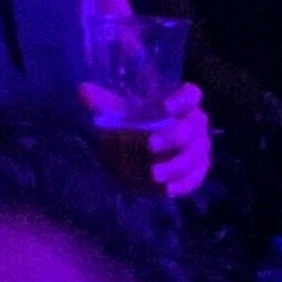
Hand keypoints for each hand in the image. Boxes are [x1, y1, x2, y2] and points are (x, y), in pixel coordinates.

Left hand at [87, 83, 212, 199]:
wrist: (139, 155)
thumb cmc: (134, 126)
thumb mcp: (116, 114)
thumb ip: (103, 103)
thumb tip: (83, 90)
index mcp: (180, 104)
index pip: (191, 95)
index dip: (183, 99)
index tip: (165, 106)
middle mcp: (195, 124)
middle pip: (193, 127)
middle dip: (173, 137)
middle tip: (149, 145)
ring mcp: (199, 149)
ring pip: (195, 156)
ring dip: (175, 165)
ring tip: (153, 174)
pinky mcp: (197, 172)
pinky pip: (195, 179)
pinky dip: (182, 185)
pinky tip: (166, 190)